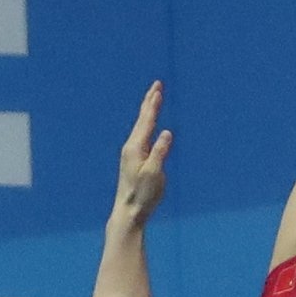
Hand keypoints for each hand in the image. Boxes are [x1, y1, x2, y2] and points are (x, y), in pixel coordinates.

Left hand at [115, 81, 171, 225]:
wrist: (129, 211)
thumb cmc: (142, 194)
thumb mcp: (154, 174)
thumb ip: (160, 153)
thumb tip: (166, 133)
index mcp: (135, 147)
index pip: (146, 121)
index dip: (153, 104)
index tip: (158, 89)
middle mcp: (132, 147)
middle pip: (142, 119)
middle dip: (150, 101)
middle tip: (156, 85)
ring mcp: (132, 153)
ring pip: (141, 126)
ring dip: (148, 111)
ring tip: (153, 98)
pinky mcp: (134, 160)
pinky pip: (142, 135)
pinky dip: (147, 124)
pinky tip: (149, 125)